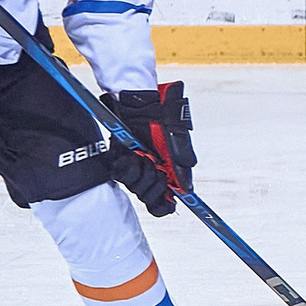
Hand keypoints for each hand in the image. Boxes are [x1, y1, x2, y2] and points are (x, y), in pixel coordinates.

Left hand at [103, 82, 192, 216]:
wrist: (137, 101)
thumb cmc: (161, 113)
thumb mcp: (177, 138)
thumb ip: (181, 162)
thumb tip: (186, 188)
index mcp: (169, 168)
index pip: (165, 198)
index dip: (163, 204)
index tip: (165, 204)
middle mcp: (152, 169)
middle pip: (149, 195)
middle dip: (151, 183)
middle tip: (154, 165)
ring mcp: (136, 164)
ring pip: (135, 186)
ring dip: (138, 171)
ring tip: (141, 155)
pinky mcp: (120, 158)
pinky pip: (120, 174)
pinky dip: (124, 166)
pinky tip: (129, 155)